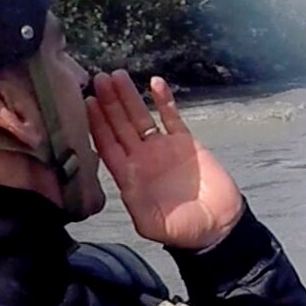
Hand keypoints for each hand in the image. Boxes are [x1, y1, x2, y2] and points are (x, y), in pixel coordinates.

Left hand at [86, 71, 242, 250]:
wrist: (217, 225)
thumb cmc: (182, 229)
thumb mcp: (152, 224)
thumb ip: (136, 206)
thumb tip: (123, 184)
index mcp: (129, 176)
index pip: (108, 145)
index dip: (97, 124)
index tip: (87, 102)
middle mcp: (142, 158)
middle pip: (120, 125)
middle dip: (109, 103)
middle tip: (97, 78)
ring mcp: (163, 148)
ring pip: (141, 117)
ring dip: (129, 97)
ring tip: (117, 75)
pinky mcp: (186, 142)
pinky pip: (172, 117)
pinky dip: (164, 100)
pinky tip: (155, 83)